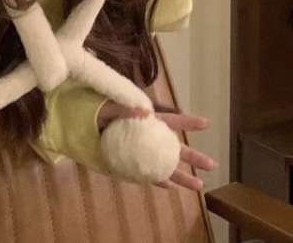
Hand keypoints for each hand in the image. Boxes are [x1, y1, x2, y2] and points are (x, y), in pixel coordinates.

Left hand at [97, 102, 216, 190]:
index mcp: (146, 120)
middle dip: (193, 156)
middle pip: (174, 147)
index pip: (171, 120)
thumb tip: (145, 113)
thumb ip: (125, 108)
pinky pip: (147, 174)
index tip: (206, 123)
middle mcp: (147, 137)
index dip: (188, 122)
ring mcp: (140, 152)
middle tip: (212, 164)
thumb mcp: (109, 106)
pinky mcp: (130, 164)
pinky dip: (158, 180)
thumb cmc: (97, 111)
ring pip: (165, 165)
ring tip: (199, 185)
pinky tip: (169, 187)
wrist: (79, 125)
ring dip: (181, 175)